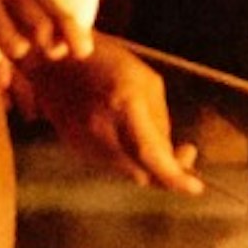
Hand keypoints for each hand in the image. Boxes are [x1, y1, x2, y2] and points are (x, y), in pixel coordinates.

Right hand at [12, 44, 199, 194]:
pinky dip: (128, 157)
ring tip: (157, 139)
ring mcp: (85, 143)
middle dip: (167, 172)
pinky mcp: (77, 149)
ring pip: (127, 172)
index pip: (150, 155)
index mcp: (122, 105)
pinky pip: (111, 163)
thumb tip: (170, 153)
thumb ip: (159, 119)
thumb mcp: (145, 80)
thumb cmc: (104, 61)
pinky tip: (130, 136)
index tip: (195, 187)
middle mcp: (101, 130)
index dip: (175, 177)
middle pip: (142, 173)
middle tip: (186, 153)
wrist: (53, 60)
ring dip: (147, 164)